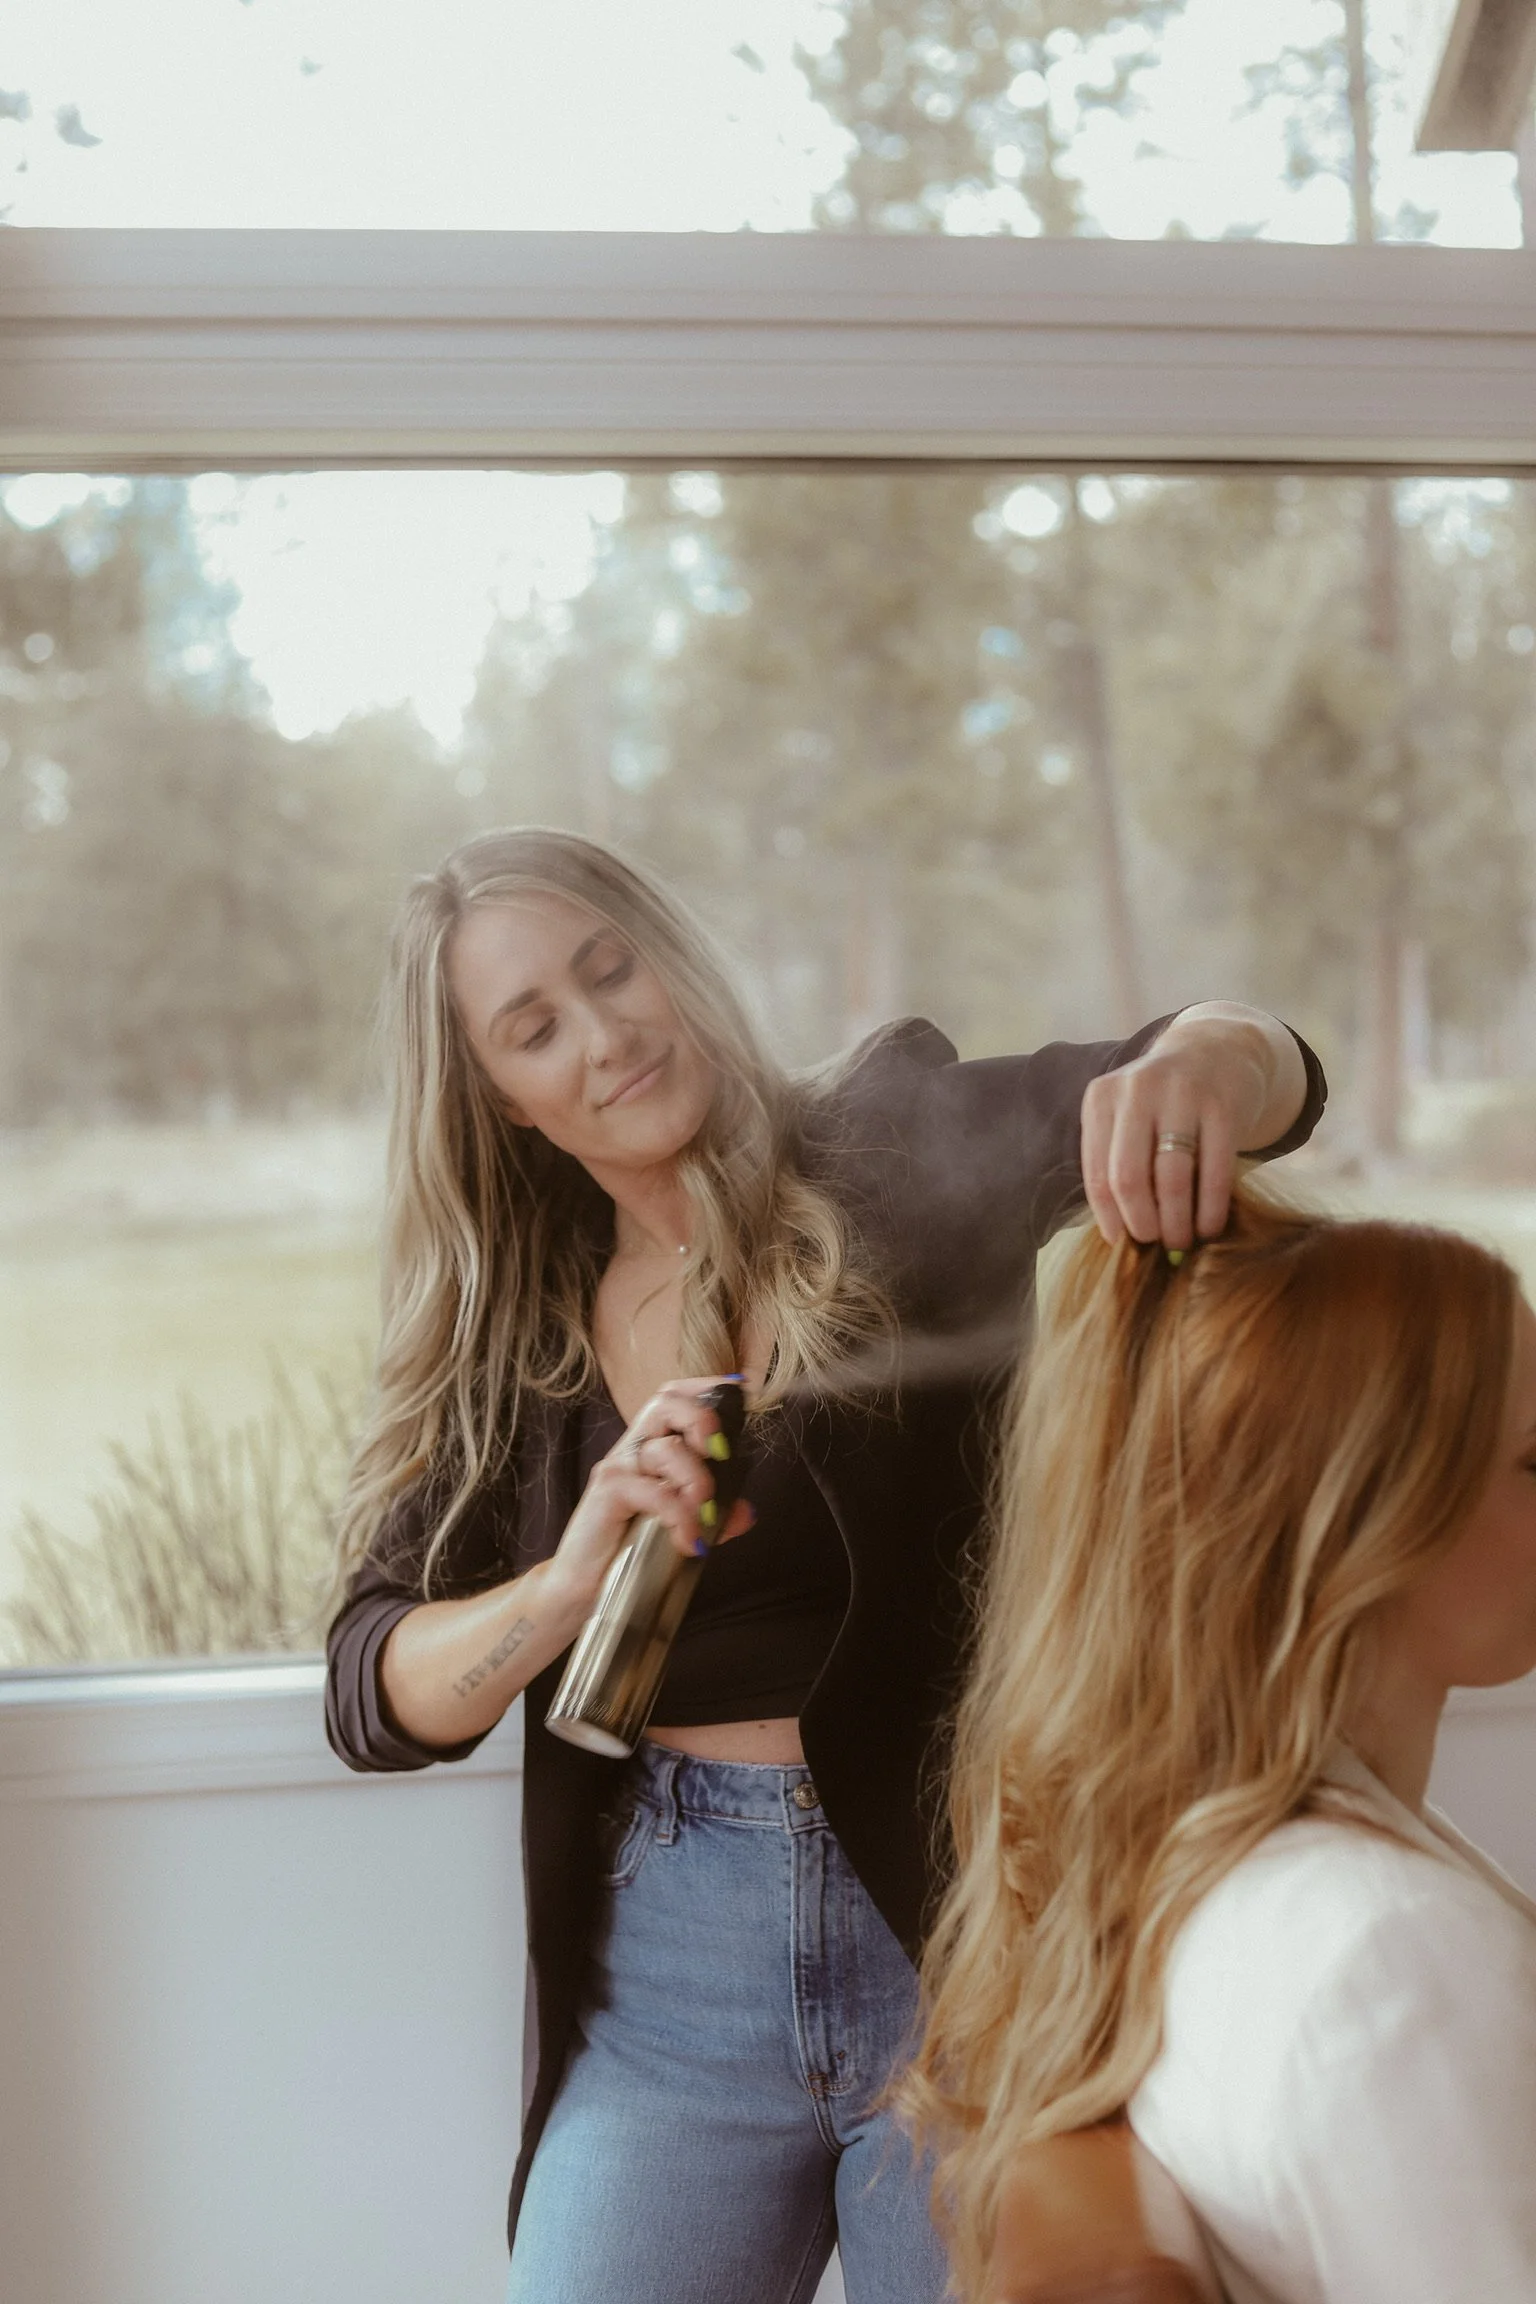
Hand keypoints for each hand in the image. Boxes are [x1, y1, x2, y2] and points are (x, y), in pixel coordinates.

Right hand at [547, 1376, 753, 1609]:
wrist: (584, 1588)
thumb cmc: (629, 1551)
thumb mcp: (681, 1529)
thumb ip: (715, 1517)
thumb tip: (746, 1512)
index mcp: (651, 1449)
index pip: (671, 1398)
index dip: (703, 1387)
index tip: (736, 1390)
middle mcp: (633, 1451)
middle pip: (664, 1404)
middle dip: (701, 1418)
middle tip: (721, 1452)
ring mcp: (617, 1469)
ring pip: (664, 1449)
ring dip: (696, 1479)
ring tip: (706, 1516)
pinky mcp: (605, 1494)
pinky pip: (650, 1491)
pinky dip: (678, 1515)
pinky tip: (690, 1541)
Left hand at [1080, 1008, 1303, 1249]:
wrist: (1217, 1052)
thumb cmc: (1162, 1102)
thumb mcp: (1126, 1116)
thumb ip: (1117, 1161)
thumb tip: (1119, 1236)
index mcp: (1102, 1098)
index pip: (1098, 1173)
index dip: (1110, 1218)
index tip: (1122, 1245)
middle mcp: (1137, 1091)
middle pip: (1129, 1177)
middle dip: (1141, 1223)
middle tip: (1154, 1244)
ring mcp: (1182, 1095)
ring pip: (1172, 1178)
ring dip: (1176, 1222)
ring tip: (1182, 1242)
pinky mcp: (1222, 1106)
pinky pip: (1215, 1171)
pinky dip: (1211, 1208)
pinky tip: (1210, 1226)